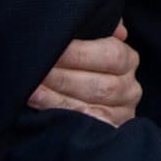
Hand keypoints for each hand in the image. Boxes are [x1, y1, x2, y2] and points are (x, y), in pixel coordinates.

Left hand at [27, 21, 141, 125]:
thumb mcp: (92, 42)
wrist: (81, 100)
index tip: (51, 47)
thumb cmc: (82, 65)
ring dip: (56, 98)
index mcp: (128, 60)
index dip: (79, 53)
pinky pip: (85, 126)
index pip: (110, 54)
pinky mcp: (106, 132)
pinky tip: (40, 107)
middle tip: (34, 70)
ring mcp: (121, 114)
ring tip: (30, 90)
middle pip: (98, 84)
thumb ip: (100, 28)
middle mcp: (130, 88)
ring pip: (89, 106)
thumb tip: (117, 27)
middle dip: (61, 77)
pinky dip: (61, 115)